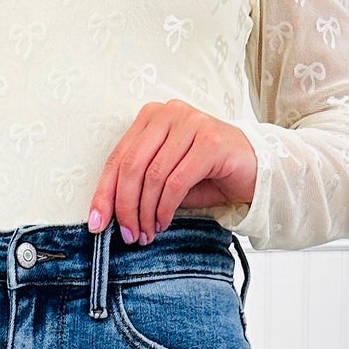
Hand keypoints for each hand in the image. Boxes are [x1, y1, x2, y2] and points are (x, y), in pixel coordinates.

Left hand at [88, 100, 258, 242]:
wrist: (252, 170)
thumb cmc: (205, 174)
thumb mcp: (164, 179)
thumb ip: (138, 185)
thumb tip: (108, 214)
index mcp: (151, 117)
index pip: (117, 158)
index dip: (104, 193)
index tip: (96, 223)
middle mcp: (169, 114)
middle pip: (131, 166)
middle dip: (125, 207)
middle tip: (128, 234)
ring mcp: (191, 123)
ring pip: (153, 176)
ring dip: (146, 212)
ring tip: (147, 233)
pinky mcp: (210, 141)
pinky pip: (176, 182)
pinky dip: (165, 208)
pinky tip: (164, 222)